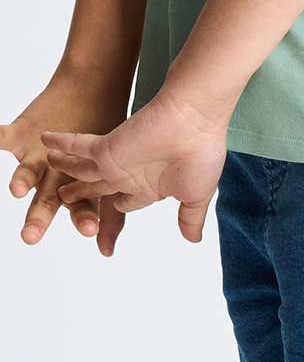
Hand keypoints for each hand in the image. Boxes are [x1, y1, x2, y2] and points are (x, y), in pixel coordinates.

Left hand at [1, 75, 130, 254]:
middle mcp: (54, 179)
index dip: (84, 218)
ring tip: (16, 190)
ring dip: (20, 181)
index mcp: (78, 190)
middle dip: (38, 218)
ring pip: (26, 174)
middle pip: (47, 201)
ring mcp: (36, 157)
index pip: (81, 209)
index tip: (90, 231)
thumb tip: (106, 252)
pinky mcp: (20, 135)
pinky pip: (2, 136)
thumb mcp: (110, 179)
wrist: (87, 94)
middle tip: (29, 236)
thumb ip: (112, 216)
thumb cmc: (99, 141)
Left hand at [44, 86, 228, 244]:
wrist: (194, 121)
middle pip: (100, 190)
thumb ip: (190, 218)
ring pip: (83, 171)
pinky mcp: (107, 145)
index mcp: (150, 186)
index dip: (116, 207)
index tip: (108, 213)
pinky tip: (45, 141)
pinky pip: (76, 145)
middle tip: (66, 204)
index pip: (127, 201)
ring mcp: (116, 160)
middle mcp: (130, 173)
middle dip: (83, 199)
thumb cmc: (200, 154)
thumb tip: (193, 240)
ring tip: (50, 174)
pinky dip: (61, 143)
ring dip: (67, 172)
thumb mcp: (196, 197)